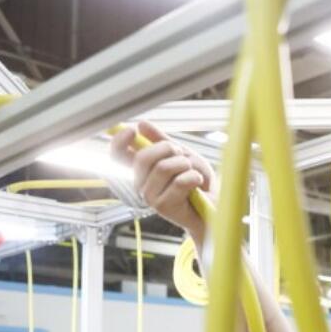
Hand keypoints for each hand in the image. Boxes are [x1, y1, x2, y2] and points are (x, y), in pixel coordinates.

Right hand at [109, 121, 216, 237]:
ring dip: (184, 164)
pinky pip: (179, 182)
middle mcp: (140, 184)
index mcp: (141, 170)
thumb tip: (141, 124)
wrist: (213, 203)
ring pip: (163, 168)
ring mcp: (149, 197)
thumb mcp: (180, 153)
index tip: (133, 130)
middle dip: (167, 149)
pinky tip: (197, 183)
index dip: (119, 141)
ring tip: (192, 171)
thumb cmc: (196, 180)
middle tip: (181, 155)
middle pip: (142, 158)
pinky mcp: (163, 207)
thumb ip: (160, 140)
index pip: (117, 155)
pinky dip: (194, 177)